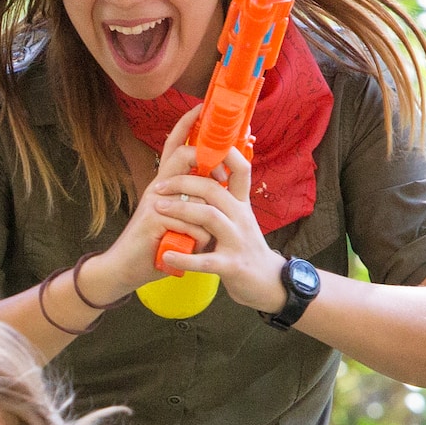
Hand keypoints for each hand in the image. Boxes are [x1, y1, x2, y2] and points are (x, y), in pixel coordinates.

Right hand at [71, 105, 218, 300]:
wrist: (126, 269)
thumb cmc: (157, 244)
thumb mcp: (175, 218)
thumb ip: (190, 200)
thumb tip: (218, 183)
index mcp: (165, 184)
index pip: (174, 146)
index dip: (186, 125)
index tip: (201, 107)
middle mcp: (158, 187)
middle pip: (184, 155)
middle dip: (206, 161)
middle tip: (221, 182)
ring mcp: (154, 201)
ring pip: (196, 195)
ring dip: (205, 224)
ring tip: (200, 242)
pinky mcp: (153, 219)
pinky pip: (190, 223)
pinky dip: (197, 241)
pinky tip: (187, 251)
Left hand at [150, 149, 290, 312]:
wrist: (268, 283)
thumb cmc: (245, 248)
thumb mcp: (239, 218)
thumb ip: (225, 198)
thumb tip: (207, 172)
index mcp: (241, 204)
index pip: (240, 169)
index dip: (224, 152)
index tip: (198, 141)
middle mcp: (241, 217)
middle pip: (213, 189)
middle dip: (183, 182)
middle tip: (158, 186)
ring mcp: (237, 240)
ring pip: (209, 216)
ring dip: (180, 209)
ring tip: (157, 208)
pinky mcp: (232, 265)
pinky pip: (205, 260)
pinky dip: (184, 258)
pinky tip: (166, 255)